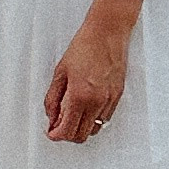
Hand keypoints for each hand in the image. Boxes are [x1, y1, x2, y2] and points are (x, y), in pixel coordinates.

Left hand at [44, 14, 127, 144]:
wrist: (107, 32)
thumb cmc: (84, 46)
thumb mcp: (60, 72)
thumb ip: (53, 98)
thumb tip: (51, 116)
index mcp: (80, 96)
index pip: (67, 130)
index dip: (56, 135)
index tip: (51, 132)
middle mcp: (96, 102)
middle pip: (81, 135)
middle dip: (67, 134)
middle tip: (59, 125)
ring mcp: (109, 100)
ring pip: (95, 129)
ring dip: (81, 127)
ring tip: (72, 115)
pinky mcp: (117, 95)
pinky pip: (105, 118)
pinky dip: (94, 119)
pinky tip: (86, 108)